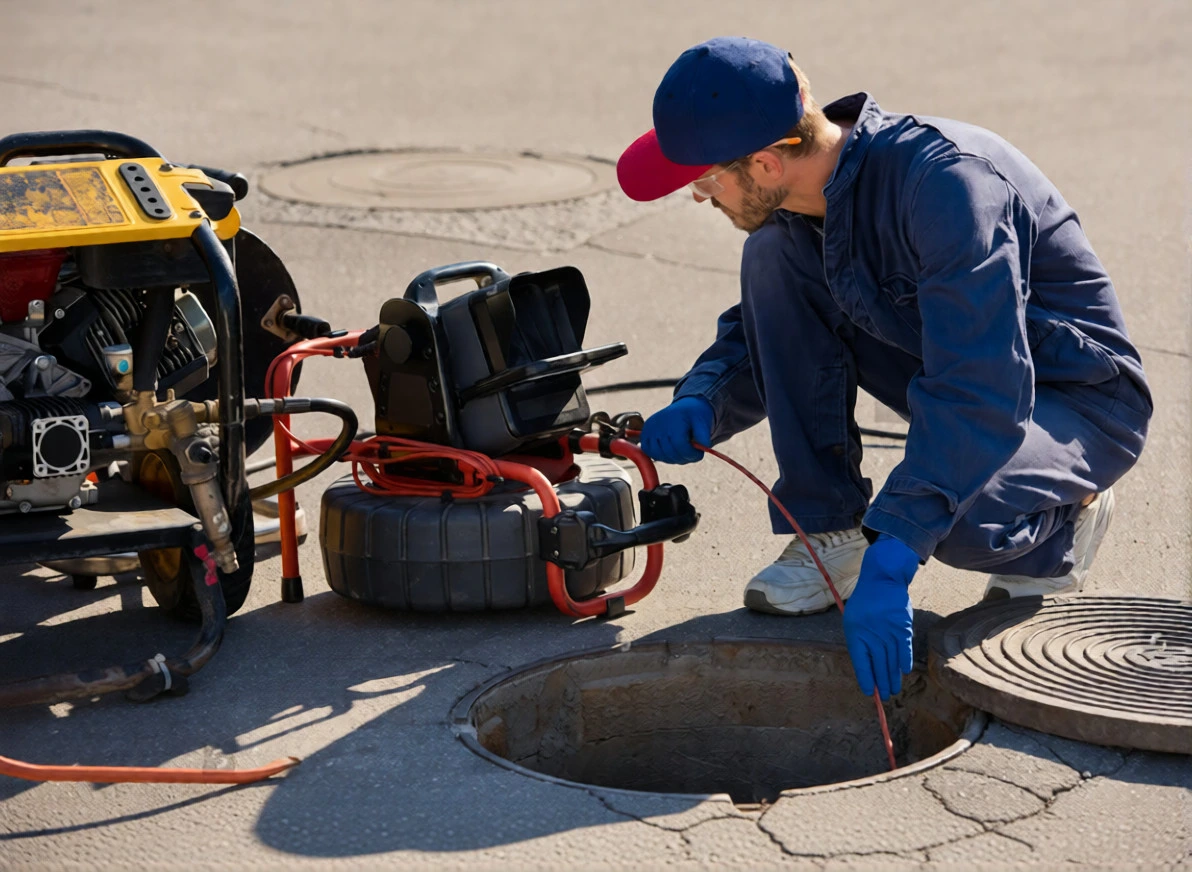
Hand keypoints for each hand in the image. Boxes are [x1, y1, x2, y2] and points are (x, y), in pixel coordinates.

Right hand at [638, 397, 713, 463]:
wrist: (684, 407)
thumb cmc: (694, 415)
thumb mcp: (703, 422)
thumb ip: (704, 435)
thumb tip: (704, 446)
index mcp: (674, 420)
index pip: (680, 445)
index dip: (691, 454)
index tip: (699, 454)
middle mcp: (658, 424)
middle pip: (669, 453)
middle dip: (684, 457)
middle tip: (691, 454)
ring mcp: (649, 429)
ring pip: (659, 455)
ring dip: (672, 458)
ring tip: (681, 451)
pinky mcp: (644, 434)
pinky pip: (649, 452)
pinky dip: (660, 455)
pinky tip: (670, 451)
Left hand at [842, 534, 918, 699]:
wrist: (882, 581)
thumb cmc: (865, 603)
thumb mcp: (852, 621)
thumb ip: (859, 642)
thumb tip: (867, 665)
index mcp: (856, 634)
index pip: (861, 662)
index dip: (865, 678)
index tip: (869, 692)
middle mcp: (873, 636)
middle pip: (878, 665)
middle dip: (881, 682)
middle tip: (884, 697)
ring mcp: (889, 632)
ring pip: (891, 660)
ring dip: (893, 677)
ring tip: (893, 690)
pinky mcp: (903, 628)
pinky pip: (904, 649)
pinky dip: (904, 661)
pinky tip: (904, 672)